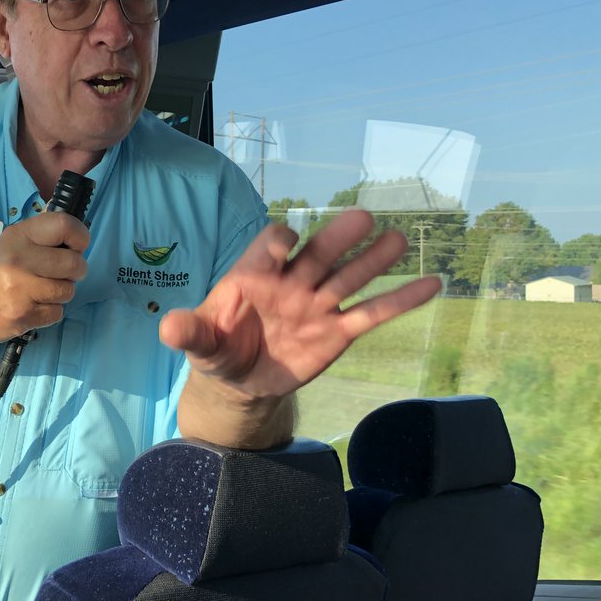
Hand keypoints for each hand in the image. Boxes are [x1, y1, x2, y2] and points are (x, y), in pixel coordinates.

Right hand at [0, 212, 89, 342]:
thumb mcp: (11, 242)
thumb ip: (42, 238)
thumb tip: (78, 242)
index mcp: (19, 236)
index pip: (64, 225)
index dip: (80, 236)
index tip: (78, 246)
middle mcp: (19, 259)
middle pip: (74, 264)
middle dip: (75, 271)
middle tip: (63, 273)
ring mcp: (20, 290)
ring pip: (68, 291)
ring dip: (61, 293)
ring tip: (41, 290)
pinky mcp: (22, 316)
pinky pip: (57, 313)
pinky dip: (49, 311)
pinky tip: (33, 305)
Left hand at [160, 208, 441, 403]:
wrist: (241, 382)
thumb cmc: (219, 348)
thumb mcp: (200, 344)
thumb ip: (189, 334)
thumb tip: (168, 328)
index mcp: (254, 274)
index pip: (269, 246)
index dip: (276, 245)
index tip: (284, 248)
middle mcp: (292, 282)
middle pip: (318, 254)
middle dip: (336, 239)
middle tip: (360, 219)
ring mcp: (318, 305)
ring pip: (349, 278)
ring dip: (374, 261)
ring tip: (399, 241)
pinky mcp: (337, 332)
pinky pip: (372, 314)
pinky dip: (400, 301)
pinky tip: (431, 283)